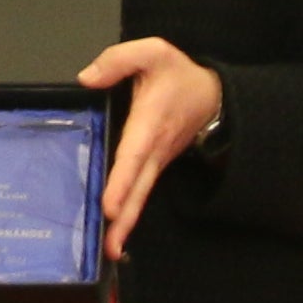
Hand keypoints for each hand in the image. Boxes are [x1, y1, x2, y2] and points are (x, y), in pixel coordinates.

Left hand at [78, 37, 226, 258]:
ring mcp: (156, 161)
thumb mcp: (153, 52)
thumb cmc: (178, 75)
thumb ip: (119, 60)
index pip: (134, 154)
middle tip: (111, 246)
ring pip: (142, 194)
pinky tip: (117, 236)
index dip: (122, 180)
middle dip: (126, 216)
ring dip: (128, 223)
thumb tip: (88, 78)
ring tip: (112, 250)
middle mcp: (154, 148)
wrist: (214, 96)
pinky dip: (131, 214)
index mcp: (150, 122)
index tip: (110, 206)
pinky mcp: (154, 167)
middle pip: (139, 186)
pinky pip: (141, 192)